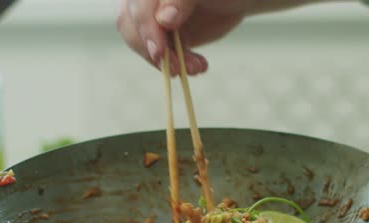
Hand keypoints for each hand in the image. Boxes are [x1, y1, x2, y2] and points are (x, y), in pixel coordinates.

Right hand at [116, 0, 248, 75]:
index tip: (159, 52)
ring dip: (169, 62)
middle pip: (131, 26)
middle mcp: (145, 0)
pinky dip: (177, 64)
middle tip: (176, 69)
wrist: (237, 1)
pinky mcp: (162, 36)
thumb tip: (164, 19)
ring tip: (196, 68)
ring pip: (144, 44)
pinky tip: (198, 66)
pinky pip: (160, 55)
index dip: (147, 30)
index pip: (138, 7)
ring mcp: (151, 18)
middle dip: (154, 52)